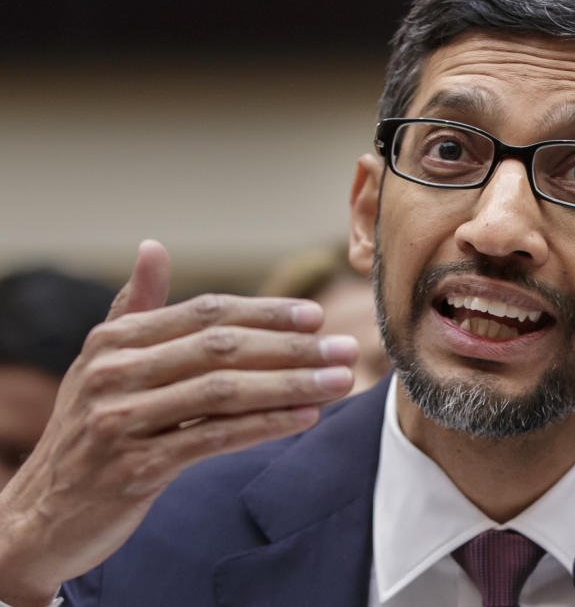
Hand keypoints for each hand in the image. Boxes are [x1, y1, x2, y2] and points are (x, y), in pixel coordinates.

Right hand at [0, 240, 356, 605]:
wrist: (41, 514)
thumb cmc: (88, 429)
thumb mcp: (103, 364)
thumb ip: (137, 308)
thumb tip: (153, 247)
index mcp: (115, 340)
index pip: (205, 313)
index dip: (265, 312)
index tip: (315, 316)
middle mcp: (115, 373)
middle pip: (222, 349)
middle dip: (292, 348)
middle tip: (344, 348)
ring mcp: (122, 421)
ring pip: (225, 393)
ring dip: (291, 385)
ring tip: (340, 381)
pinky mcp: (135, 468)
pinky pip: (214, 438)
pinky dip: (265, 425)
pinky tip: (305, 418)